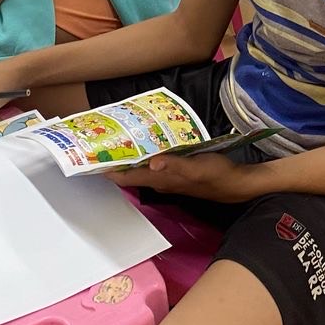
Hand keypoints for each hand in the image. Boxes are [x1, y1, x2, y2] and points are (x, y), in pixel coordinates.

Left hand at [108, 152, 257, 202]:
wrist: (235, 184)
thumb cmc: (216, 175)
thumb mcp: (197, 168)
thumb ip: (175, 165)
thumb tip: (152, 162)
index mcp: (160, 179)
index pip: (127, 176)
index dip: (108, 169)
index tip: (89, 158)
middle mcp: (160, 180)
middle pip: (130, 172)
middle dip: (114, 160)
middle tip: (98, 141)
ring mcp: (168, 177)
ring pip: (140, 167)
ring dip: (128, 157)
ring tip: (115, 139)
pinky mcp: (176, 171)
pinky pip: (153, 163)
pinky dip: (144, 154)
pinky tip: (145, 143)